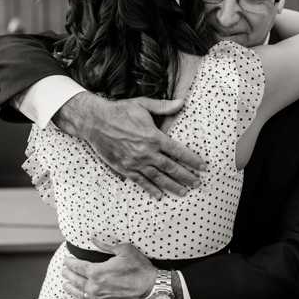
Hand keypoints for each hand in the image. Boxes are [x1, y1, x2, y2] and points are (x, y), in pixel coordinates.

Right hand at [59, 92, 203, 196]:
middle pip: (171, 168)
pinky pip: (141, 182)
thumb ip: (163, 107)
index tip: (202, 167)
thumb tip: (182, 102)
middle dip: (186, 177)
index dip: (192, 160)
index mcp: (153, 137)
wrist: (95, 121)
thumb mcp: (143, 105)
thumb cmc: (120, 111)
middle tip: (197, 184)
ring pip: (158, 178)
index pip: (178, 152)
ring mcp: (135, 163)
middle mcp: (146, 152)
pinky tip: (159, 195)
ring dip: (172, 186)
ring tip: (184, 193)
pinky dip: (151, 189)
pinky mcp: (125, 169)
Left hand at [62, 238, 162, 298]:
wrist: (152, 290)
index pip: (78, 266)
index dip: (70, 262)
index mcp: (97, 272)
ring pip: (79, 294)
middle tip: (64, 271)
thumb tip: (93, 238)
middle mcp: (94, 288)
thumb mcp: (124, 250)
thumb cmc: (140, 269)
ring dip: (70, 288)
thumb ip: (106, 245)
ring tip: (65, 284)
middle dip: (68, 274)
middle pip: (76, 280)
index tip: (66, 260)